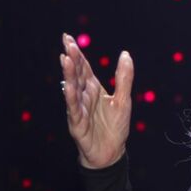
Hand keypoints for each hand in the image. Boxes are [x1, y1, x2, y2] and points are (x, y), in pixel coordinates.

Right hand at [60, 33, 133, 168]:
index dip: (77, 53)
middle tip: (66, 42)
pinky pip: (74, 108)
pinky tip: (68, 86)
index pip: (83, 67)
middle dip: (71, 58)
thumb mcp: (124, 100)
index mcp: (93, 89)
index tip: (67, 37)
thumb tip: (125, 54)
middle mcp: (84, 96)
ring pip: (72, 88)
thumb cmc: (115, 127)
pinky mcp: (77, 123)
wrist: (111, 152)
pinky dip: (71, 97)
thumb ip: (124, 78)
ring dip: (68, 74)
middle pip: (76, 74)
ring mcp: (78, 109)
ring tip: (65, 58)